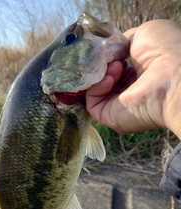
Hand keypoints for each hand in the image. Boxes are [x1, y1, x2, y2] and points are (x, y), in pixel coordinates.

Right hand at [86, 20, 180, 138]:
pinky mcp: (110, 117)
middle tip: (112, 59)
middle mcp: (129, 93)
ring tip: (115, 67)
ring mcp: (119, 107)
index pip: (113, 69)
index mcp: (139, 75)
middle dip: (102, 67)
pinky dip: (96, 88)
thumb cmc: (164, 52)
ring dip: (100, 75)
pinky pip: (92, 104)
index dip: (107, 58)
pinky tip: (110, 78)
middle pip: (102, 80)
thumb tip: (106, 52)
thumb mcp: (140, 36)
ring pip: (95, 92)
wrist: (172, 74)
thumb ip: (120, 44)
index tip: (110, 51)